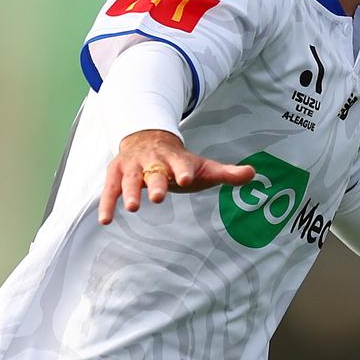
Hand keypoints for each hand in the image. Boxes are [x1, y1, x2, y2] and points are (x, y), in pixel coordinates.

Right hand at [98, 129, 255, 224]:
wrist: (147, 139)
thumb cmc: (178, 162)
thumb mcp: (202, 166)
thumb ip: (225, 173)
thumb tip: (253, 174)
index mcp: (175, 158)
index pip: (181, 164)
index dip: (183, 171)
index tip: (186, 179)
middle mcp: (152, 160)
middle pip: (154, 171)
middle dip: (156, 183)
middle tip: (160, 198)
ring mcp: (132, 166)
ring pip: (130, 179)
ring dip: (130, 192)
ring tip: (132, 208)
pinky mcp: (116, 174)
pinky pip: (109, 190)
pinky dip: (107, 203)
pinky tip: (106, 220)